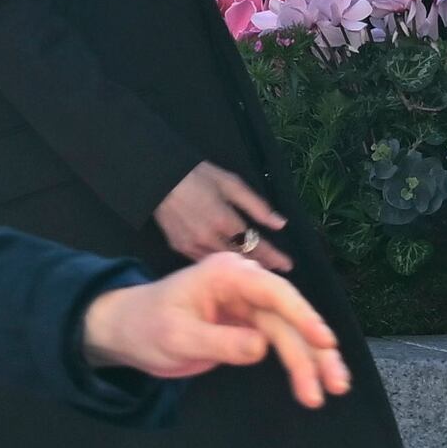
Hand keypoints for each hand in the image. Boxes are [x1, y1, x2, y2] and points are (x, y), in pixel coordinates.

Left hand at [83, 250, 350, 407]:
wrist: (126, 332)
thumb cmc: (145, 326)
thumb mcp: (177, 337)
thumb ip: (220, 342)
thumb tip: (262, 347)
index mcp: (227, 275)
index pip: (274, 293)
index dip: (304, 317)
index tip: (325, 341)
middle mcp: (245, 285)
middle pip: (290, 317)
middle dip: (314, 350)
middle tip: (335, 383)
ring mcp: (249, 306)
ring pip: (290, 334)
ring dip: (310, 363)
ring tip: (327, 393)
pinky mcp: (248, 326)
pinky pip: (280, 344)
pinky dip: (296, 364)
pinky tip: (311, 385)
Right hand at [153, 158, 290, 271]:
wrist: (157, 178)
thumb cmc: (197, 176)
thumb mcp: (231, 184)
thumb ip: (257, 206)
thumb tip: (280, 224)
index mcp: (224, 220)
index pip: (255, 245)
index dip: (274, 256)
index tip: (288, 264)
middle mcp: (209, 238)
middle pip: (241, 259)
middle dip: (262, 265)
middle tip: (278, 271)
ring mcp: (193, 246)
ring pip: (223, 263)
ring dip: (241, 267)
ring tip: (258, 269)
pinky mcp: (180, 248)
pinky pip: (205, 261)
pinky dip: (219, 263)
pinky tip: (230, 265)